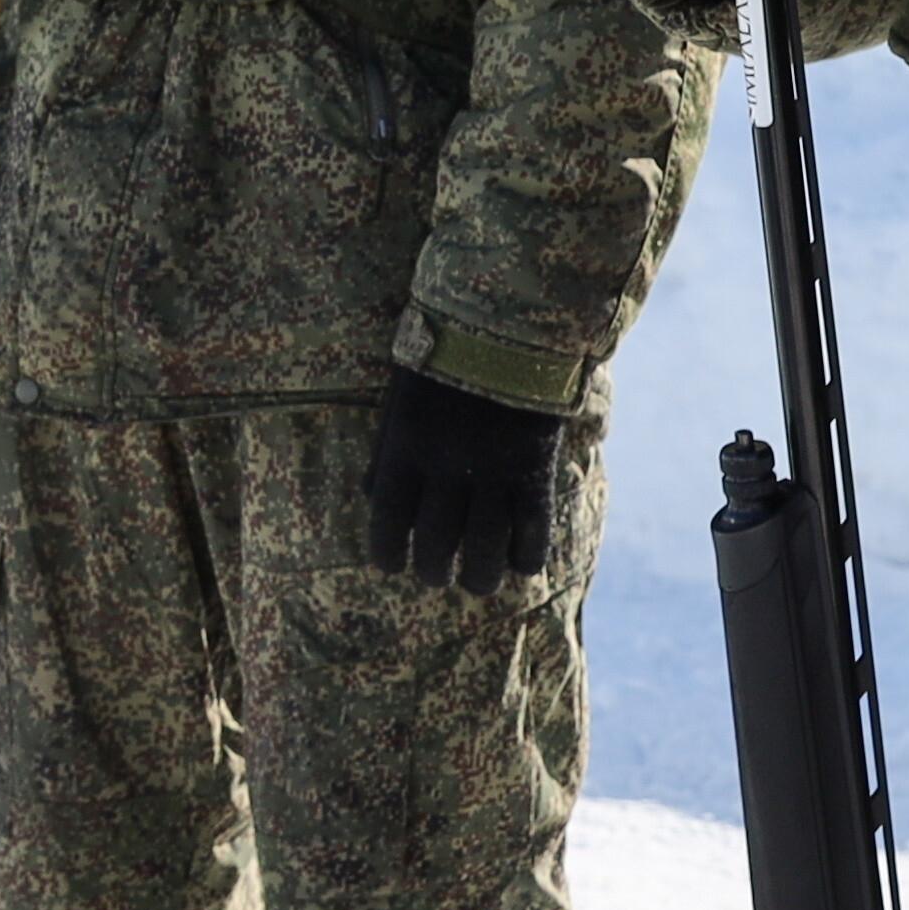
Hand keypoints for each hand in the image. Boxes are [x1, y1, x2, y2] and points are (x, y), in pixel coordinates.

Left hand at [361, 365, 569, 592]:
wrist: (508, 325)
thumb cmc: (443, 360)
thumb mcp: (400, 400)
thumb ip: (387, 451)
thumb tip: (372, 499)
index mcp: (405, 449)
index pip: (388, 522)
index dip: (387, 554)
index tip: (391, 566)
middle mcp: (446, 469)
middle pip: (437, 544)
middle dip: (434, 571)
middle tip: (437, 577)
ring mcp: (494, 472)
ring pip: (486, 549)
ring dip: (481, 576)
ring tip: (479, 584)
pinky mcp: (535, 470)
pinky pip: (534, 529)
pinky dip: (527, 556)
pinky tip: (522, 565)